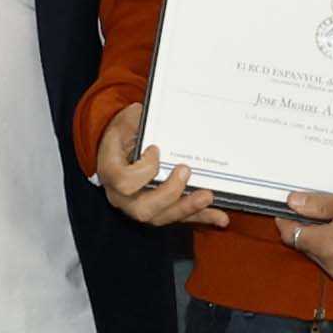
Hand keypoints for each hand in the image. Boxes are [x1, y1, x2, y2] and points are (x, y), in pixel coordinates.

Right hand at [89, 108, 229, 230]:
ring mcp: (143, 207)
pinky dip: (203, 217)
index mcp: (111, 175)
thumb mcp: (122, 126)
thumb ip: (130, 122)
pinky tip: (222, 218)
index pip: (123, 181)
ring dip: (188, 208)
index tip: (156, 149)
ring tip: (209, 195)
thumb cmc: (122, 139)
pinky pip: (182, 219)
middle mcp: (124, 198)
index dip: (143, 169)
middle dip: (169, 192)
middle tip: (186, 170)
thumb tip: (141, 113)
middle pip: (144, 209)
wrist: (121, 154)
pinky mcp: (162, 212)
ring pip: (164, 217)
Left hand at [282, 184, 332, 288]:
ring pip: (328, 259)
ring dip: (329, 244)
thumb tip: (293, 203)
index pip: (292, 236)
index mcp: (326, 246)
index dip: (285, 222)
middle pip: (309, 249)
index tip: (284, 212)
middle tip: (320, 213)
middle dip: (310, 232)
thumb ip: (318, 204)